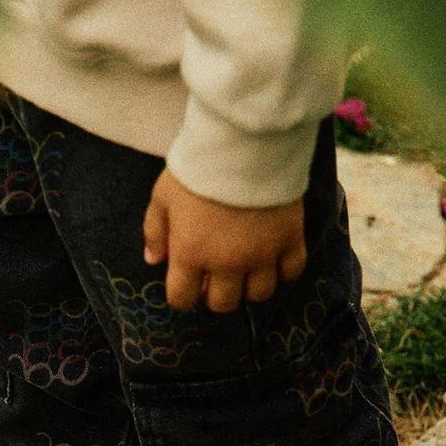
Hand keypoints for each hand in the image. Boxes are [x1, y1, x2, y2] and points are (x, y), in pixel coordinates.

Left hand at [143, 169, 306, 312]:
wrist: (245, 141)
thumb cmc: (198, 168)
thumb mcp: (162, 196)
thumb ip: (155, 231)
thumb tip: (154, 260)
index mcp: (190, 254)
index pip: (182, 300)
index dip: (183, 294)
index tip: (187, 280)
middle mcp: (226, 263)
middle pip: (222, 304)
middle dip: (215, 294)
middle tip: (217, 274)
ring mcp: (262, 254)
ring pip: (258, 295)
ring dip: (249, 287)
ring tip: (246, 269)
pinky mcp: (290, 239)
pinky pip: (292, 272)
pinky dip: (283, 272)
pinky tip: (274, 259)